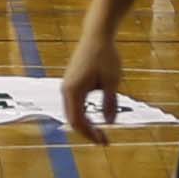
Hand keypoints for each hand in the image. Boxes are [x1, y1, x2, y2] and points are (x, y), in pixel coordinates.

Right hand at [64, 22, 130, 141]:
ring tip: (99, 133)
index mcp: (73, 91)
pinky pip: (74, 105)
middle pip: (72, 120)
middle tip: (103, 141)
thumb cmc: (105, 56)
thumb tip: (110, 122)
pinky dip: (83, 115)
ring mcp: (67, 86)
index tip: (104, 141)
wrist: (96, 35)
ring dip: (85, 125)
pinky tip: (95, 118)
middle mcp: (66, 90)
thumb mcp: (112, 81)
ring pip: (72, 113)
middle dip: (87, 132)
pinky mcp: (71, 83)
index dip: (90, 134)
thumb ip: (110, 103)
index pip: (78, 121)